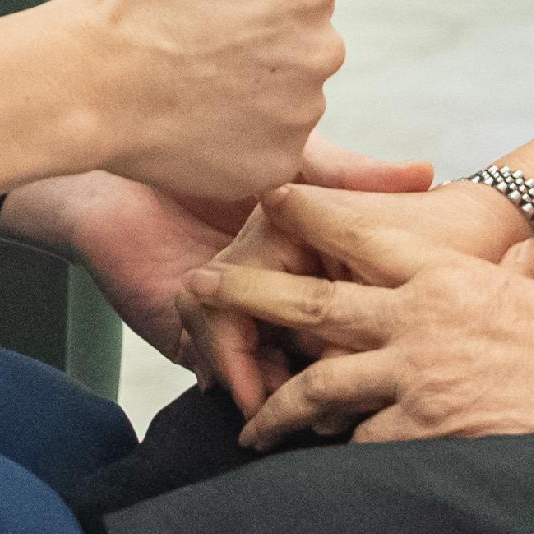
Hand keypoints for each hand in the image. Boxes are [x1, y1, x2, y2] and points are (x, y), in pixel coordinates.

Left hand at [57, 137, 434, 373]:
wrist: (108, 168)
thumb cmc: (199, 149)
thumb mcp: (288, 158)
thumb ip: (349, 175)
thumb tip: (424, 173)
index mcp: (311, 252)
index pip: (351, 298)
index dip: (363, 319)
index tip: (376, 330)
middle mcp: (279, 290)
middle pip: (315, 339)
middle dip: (318, 362)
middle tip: (319, 370)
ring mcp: (239, 318)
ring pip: (271, 359)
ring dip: (271, 377)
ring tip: (269, 384)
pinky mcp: (193, 338)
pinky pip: (219, 365)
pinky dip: (227, 371)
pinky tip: (227, 376)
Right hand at [59, 0, 342, 204]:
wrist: (82, 80)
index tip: (200, 3)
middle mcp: (322, 50)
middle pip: (298, 45)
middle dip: (255, 44)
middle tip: (190, 43)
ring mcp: (300, 114)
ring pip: (285, 96)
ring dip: (249, 92)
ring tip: (189, 83)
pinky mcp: (273, 166)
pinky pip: (268, 147)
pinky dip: (238, 139)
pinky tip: (195, 122)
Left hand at [196, 190, 533, 448]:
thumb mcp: (523, 283)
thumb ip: (501, 271)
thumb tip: (508, 260)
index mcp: (436, 271)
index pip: (356, 233)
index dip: (307, 215)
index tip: (269, 197)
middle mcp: (414, 316)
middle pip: (311, 306)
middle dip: (250, 299)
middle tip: (203, 293)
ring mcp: (413, 374)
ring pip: (319, 387)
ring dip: (276, 406)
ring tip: (250, 422)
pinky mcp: (422, 427)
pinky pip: (361, 440)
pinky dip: (340, 448)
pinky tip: (319, 460)